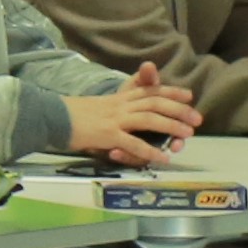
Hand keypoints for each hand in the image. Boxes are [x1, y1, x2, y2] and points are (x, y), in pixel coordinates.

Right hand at [66, 76, 197, 164]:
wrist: (50, 116)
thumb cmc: (70, 114)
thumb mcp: (96, 105)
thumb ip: (115, 108)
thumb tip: (129, 114)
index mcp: (117, 97)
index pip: (149, 90)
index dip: (170, 91)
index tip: (188, 94)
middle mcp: (119, 105)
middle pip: (155, 102)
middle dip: (178, 109)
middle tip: (197, 118)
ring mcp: (114, 119)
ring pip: (149, 118)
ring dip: (171, 126)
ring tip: (187, 135)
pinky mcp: (107, 135)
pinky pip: (133, 143)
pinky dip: (149, 150)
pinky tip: (162, 158)